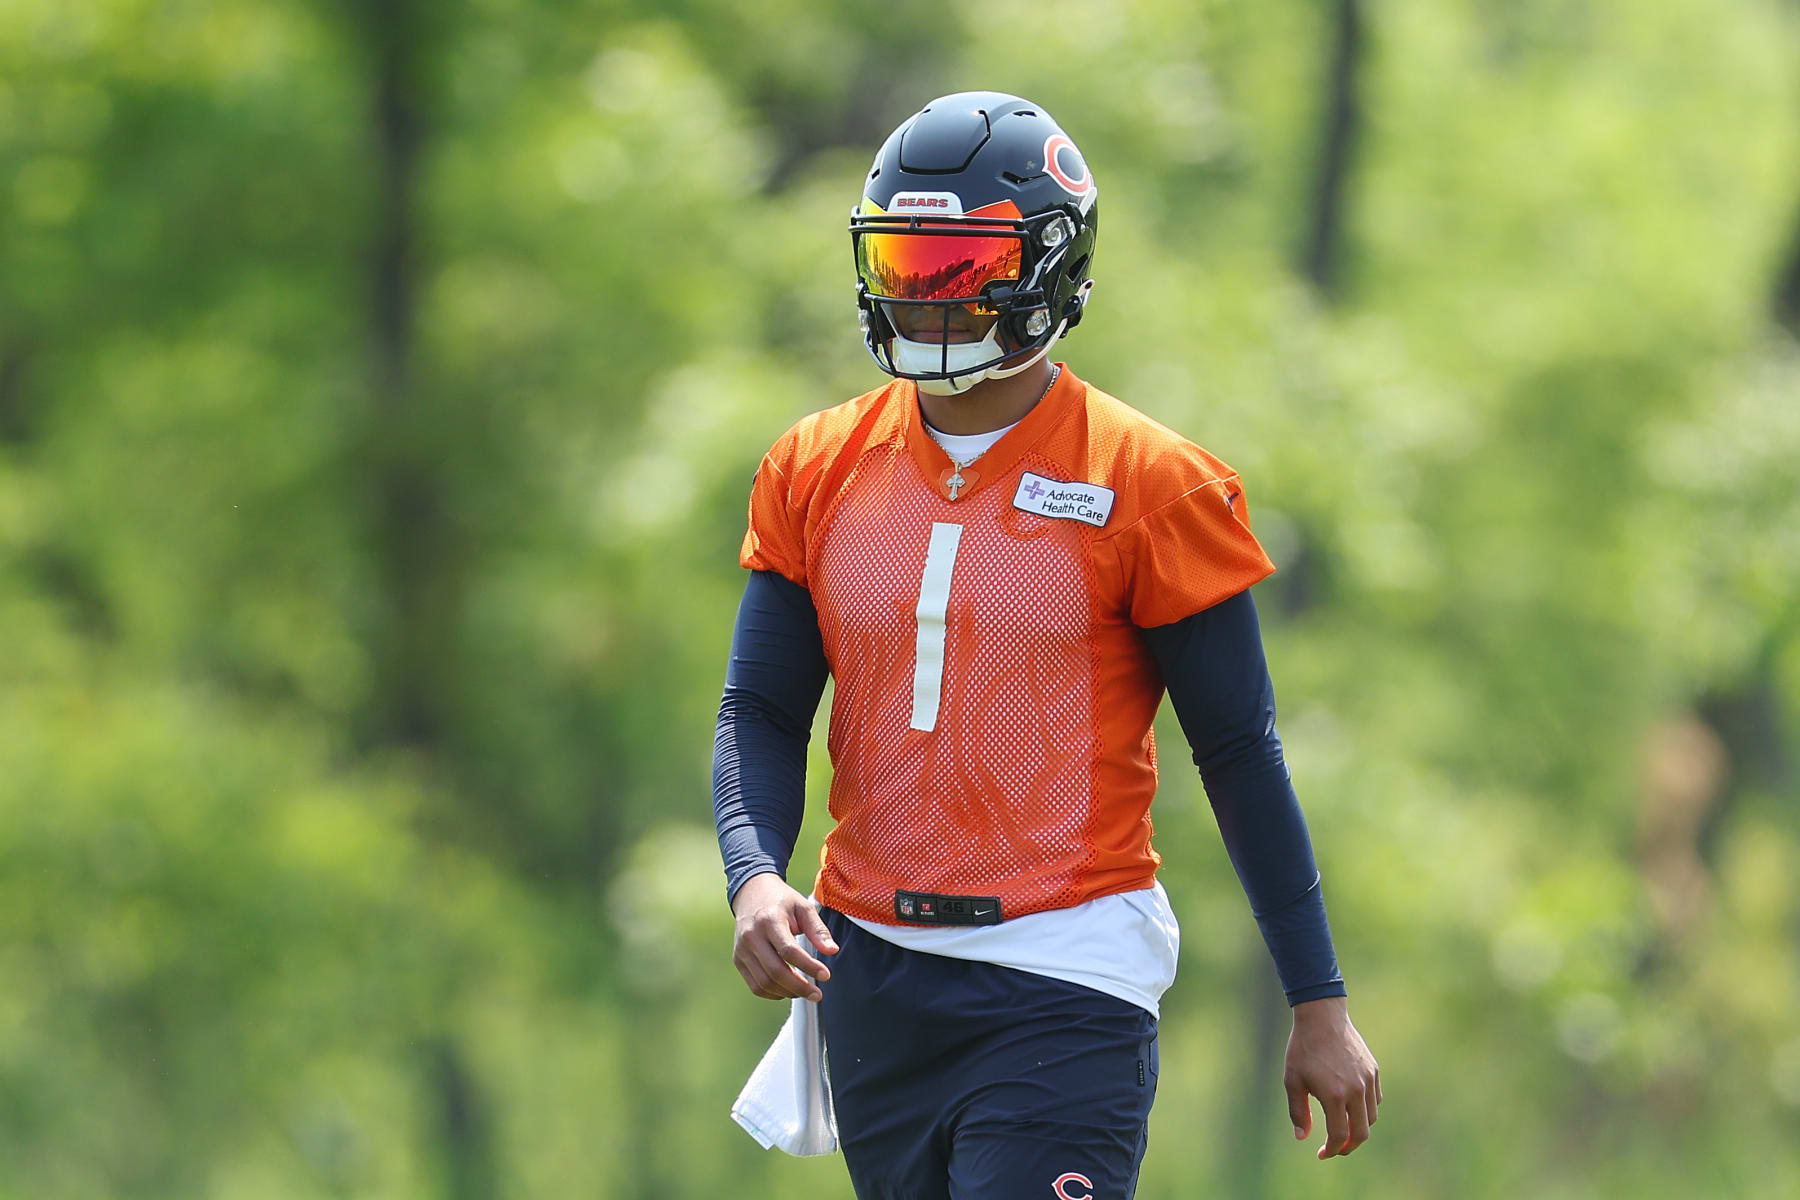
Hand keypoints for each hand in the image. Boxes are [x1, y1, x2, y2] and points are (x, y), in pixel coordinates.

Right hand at [730, 872, 838, 1002]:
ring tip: (804, 991)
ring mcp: (742, 950)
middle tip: (817, 994)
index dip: (809, 966)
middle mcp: (751, 936)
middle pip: (775, 971)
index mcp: (769, 920)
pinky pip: (755, 985)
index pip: (789, 951)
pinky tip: (788, 989)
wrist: (751, 893)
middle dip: (799, 987)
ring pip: (764, 983)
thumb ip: (818, 930)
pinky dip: (773, 993)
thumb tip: (832, 950)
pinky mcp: (738, 960)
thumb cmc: (781, 901)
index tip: (825, 975)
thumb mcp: (803, 907)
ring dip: (787, 992)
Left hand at [1283, 995, 1380, 1159]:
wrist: (1322, 1017)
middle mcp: (1355, 1090)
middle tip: (1335, 1149)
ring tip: (1341, 1126)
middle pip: (1360, 1133)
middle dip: (1348, 1147)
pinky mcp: (1373, 1071)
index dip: (1332, 1150)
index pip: (1339, 1136)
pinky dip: (1365, 1110)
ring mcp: (1367, 1080)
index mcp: (1334, 1095)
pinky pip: (1375, 1100)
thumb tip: (1302, 1137)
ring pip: (1370, 1118)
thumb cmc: (1303, 1049)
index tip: (1322, 1154)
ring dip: (1357, 1128)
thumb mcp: (1293, 1080)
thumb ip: (1298, 1111)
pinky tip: (1350, 1107)